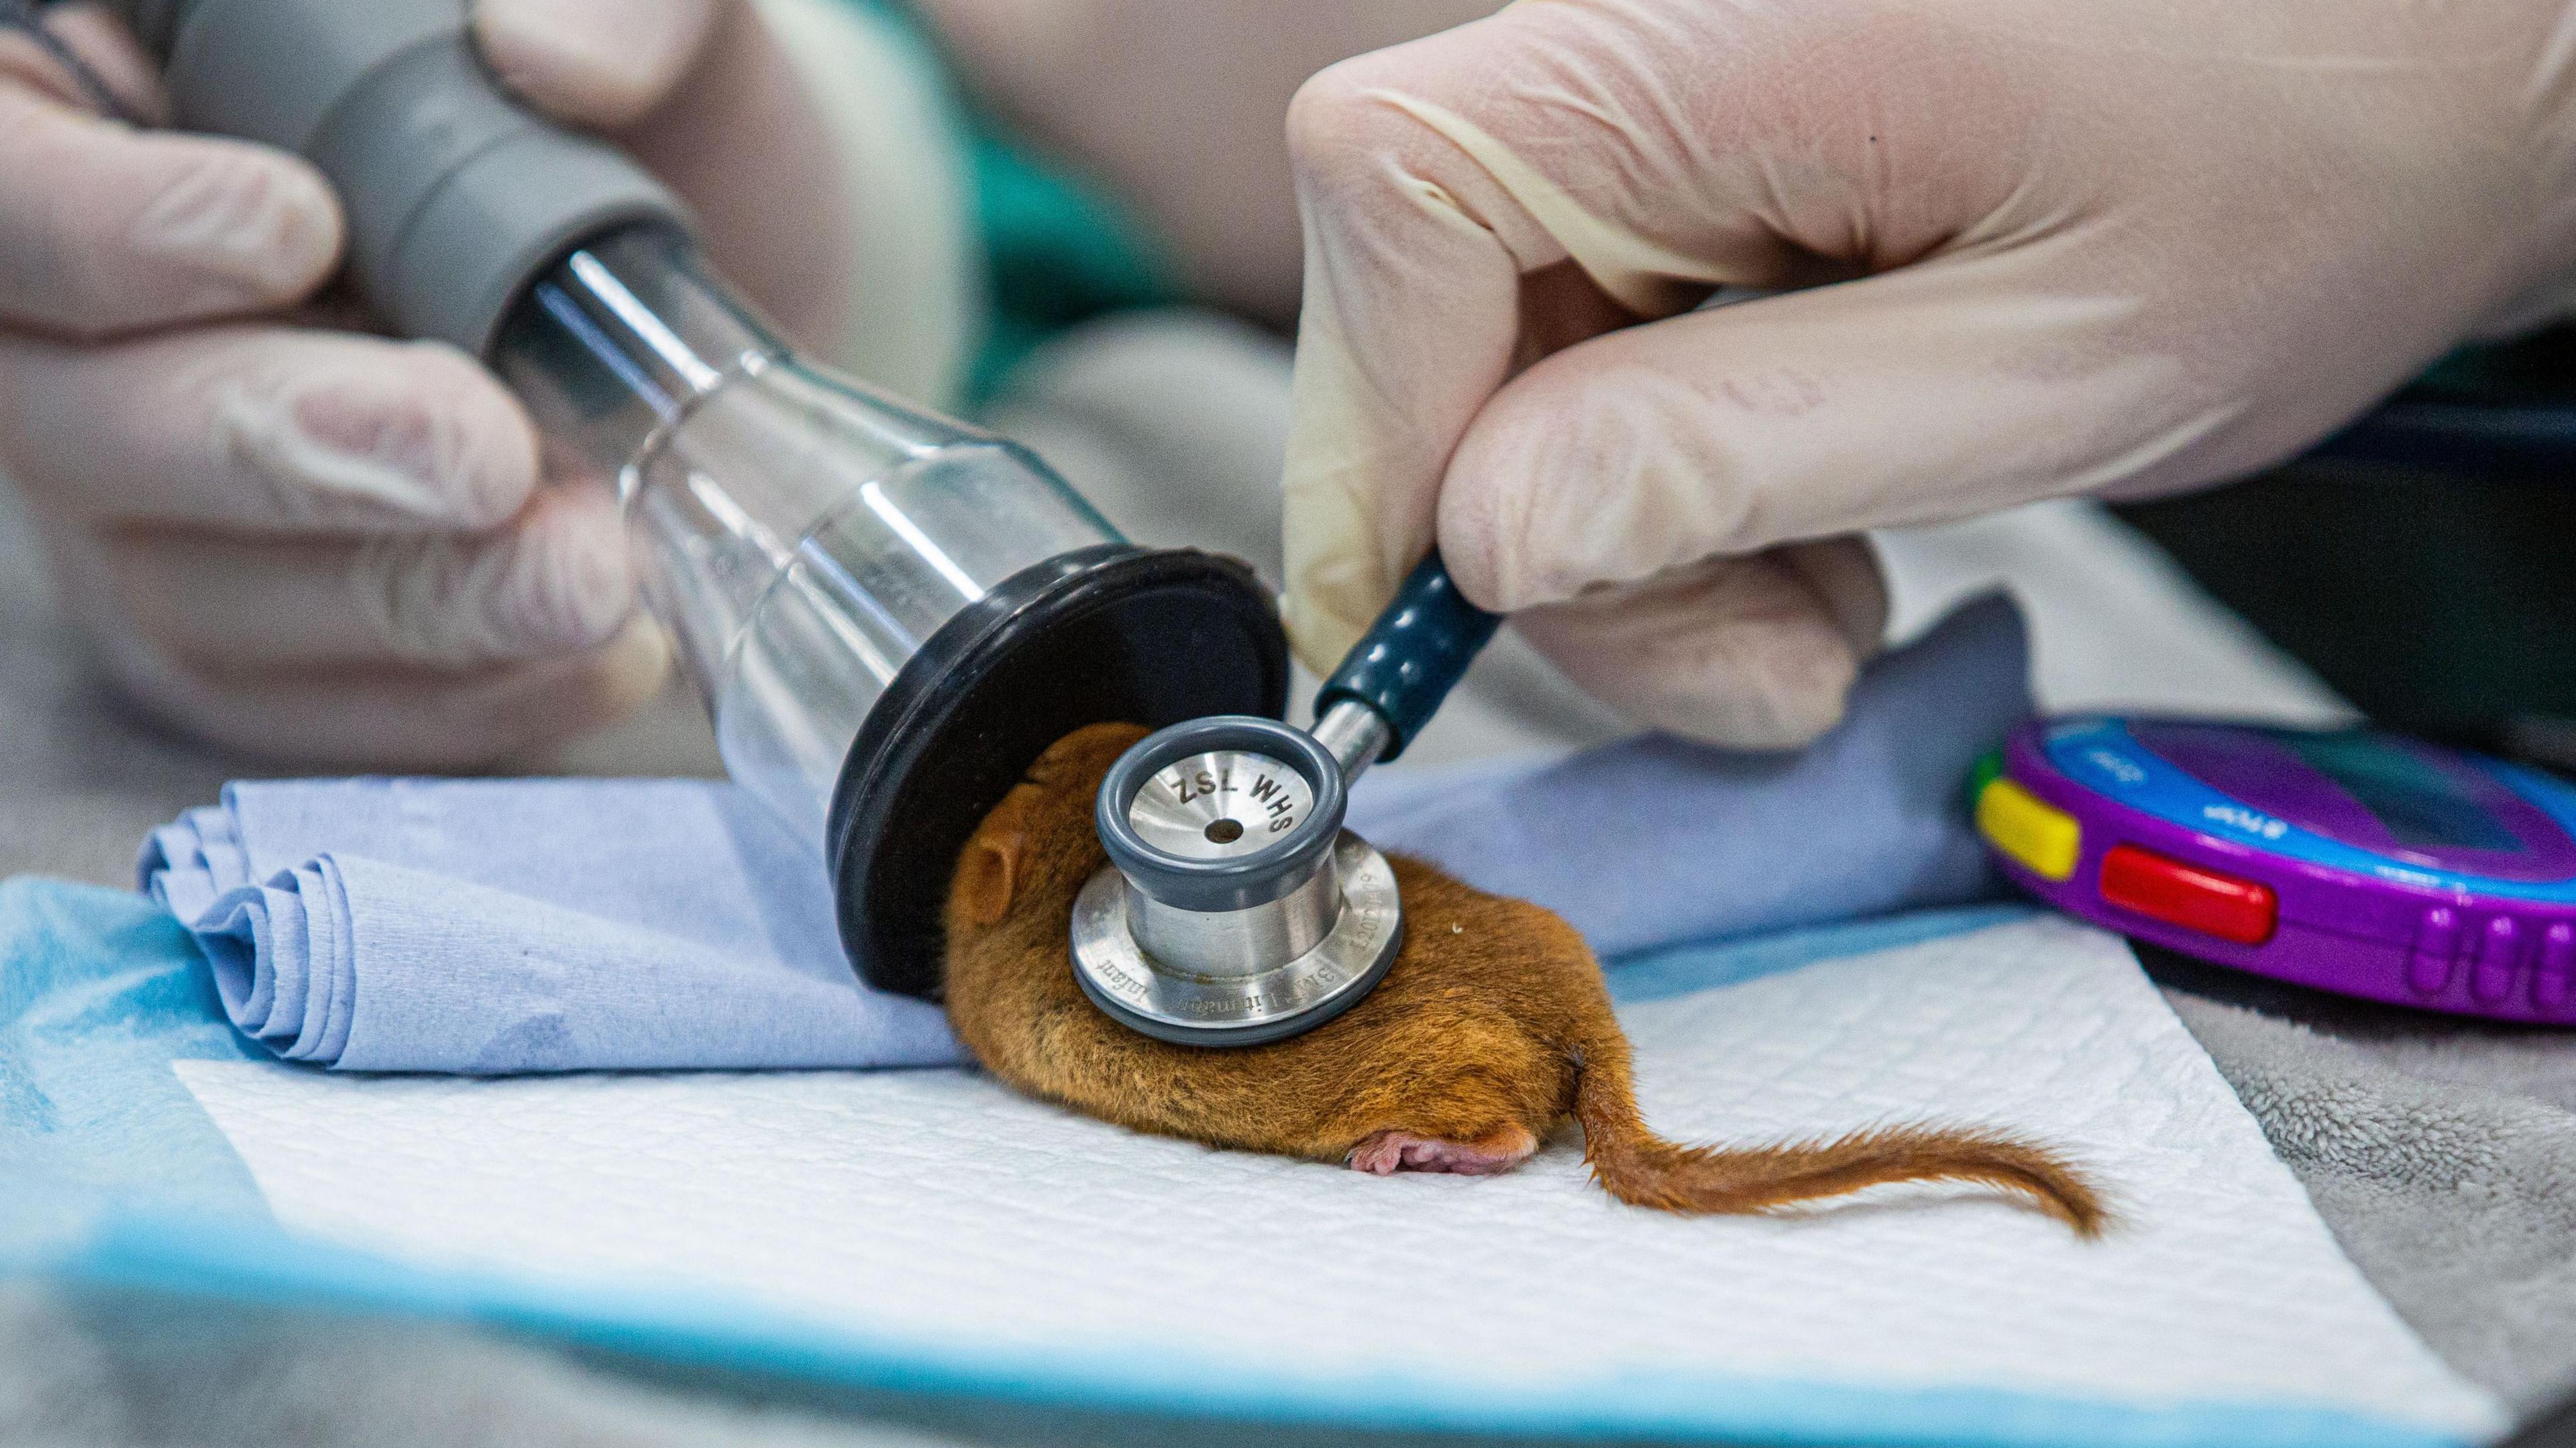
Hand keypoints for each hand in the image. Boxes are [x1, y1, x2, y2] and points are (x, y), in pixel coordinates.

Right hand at [0, 0, 886, 766]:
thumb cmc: (644, 114)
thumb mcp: (671, 28)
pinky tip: (601, 658)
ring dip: (407, 600)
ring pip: (190, 592)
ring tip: (593, 571)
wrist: (717, 275)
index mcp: (110, 119)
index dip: (97, 229)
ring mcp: (156, 506)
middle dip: (286, 446)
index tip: (293, 232)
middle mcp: (87, 334)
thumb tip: (555, 56)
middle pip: (76, 419)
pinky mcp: (259, 645)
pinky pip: (302, 714)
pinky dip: (456, 700)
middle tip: (483, 452)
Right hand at [1278, 0, 2575, 746]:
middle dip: (1546, 549)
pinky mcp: (1698, 148)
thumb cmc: (2314, 161)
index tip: (1438, 635)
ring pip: (1501, 350)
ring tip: (1828, 598)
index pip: (1390, 194)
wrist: (2442, 37)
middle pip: (1427, 306)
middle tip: (1763, 673)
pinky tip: (1816, 515)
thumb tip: (1483, 538)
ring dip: (1626, 535)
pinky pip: (1590, 335)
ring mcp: (1666, 85)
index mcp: (1717, 29)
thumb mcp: (2053, 365)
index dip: (1374, 441)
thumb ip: (1744, 447)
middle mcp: (1649, 26)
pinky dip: (1671, 474)